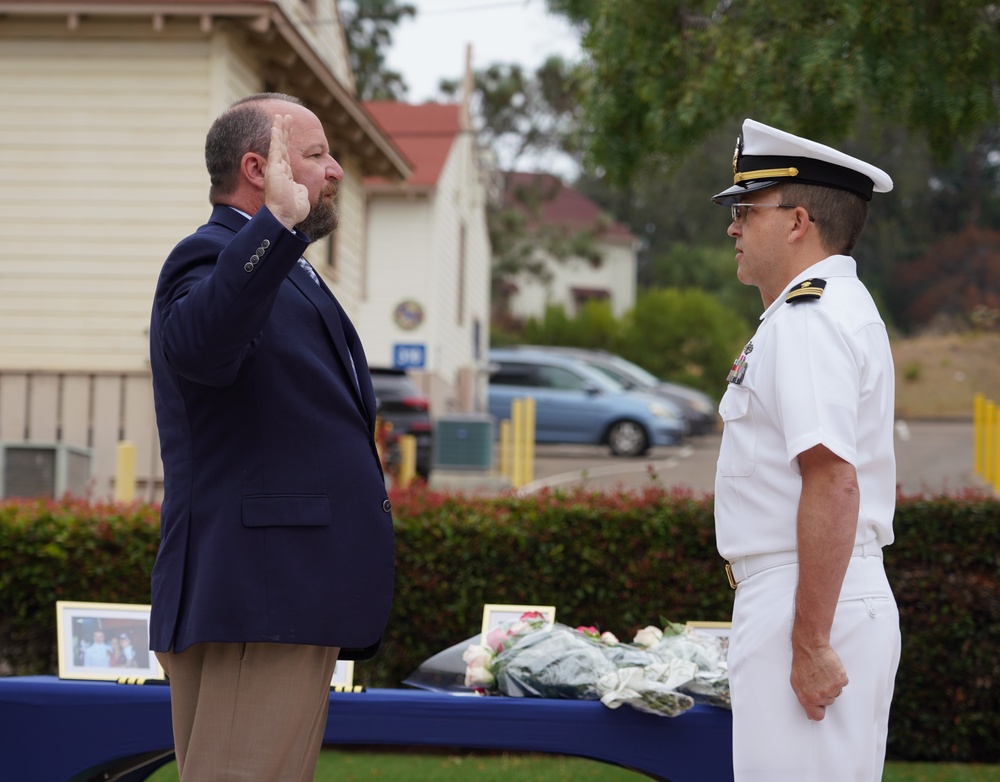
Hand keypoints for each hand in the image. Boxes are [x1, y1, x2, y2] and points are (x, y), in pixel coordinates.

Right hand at [264, 114, 309, 229]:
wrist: (285, 215)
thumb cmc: (293, 210)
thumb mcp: (301, 196)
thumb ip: (301, 189)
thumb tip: (303, 188)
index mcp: (286, 175)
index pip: (287, 154)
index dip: (288, 142)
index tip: (289, 130)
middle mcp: (279, 169)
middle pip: (282, 146)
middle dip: (284, 131)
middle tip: (286, 116)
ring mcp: (276, 168)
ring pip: (279, 144)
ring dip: (280, 129)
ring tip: (282, 116)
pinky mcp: (274, 168)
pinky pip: (275, 149)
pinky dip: (276, 137)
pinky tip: (276, 126)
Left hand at [790, 642, 847, 720]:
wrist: (811, 648)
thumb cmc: (802, 663)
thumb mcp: (796, 683)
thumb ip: (804, 699)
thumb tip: (810, 714)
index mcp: (808, 699)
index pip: (818, 715)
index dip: (819, 710)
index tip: (819, 706)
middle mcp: (821, 696)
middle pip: (828, 702)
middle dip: (824, 693)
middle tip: (818, 679)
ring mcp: (832, 689)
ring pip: (835, 692)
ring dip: (831, 684)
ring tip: (822, 673)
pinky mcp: (841, 680)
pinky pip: (842, 683)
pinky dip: (837, 677)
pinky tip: (829, 669)